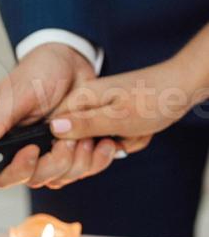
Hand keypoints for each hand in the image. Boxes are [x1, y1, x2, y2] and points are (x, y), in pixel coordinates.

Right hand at [0, 43, 118, 188]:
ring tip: (84, 134)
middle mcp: (24, 151)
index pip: (2, 174)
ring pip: (61, 179)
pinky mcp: (72, 153)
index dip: (18, 170)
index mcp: (3, 139)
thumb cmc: (39, 71)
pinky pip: (83, 171)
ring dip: (78, 160)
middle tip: (68, 138)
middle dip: (56, 162)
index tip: (32, 150)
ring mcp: (49, 154)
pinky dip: (95, 159)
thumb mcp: (18, 93)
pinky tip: (99, 141)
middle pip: (36, 180)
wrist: (71, 62)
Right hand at [50, 59, 192, 144]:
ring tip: (134, 131)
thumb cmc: (153, 98)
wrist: (184, 87)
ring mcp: (99, 112)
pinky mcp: (112, 118)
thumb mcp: (117, 117)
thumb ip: (83, 125)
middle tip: (119, 138)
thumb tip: (53, 129)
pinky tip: (140, 131)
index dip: (70, 147)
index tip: (93, 146)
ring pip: (97, 145)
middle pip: (76, 144)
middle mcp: (85, 105)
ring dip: (120, 144)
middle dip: (102, 149)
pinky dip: (129, 140)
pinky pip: (113, 141)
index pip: (55, 132)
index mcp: (79, 99)